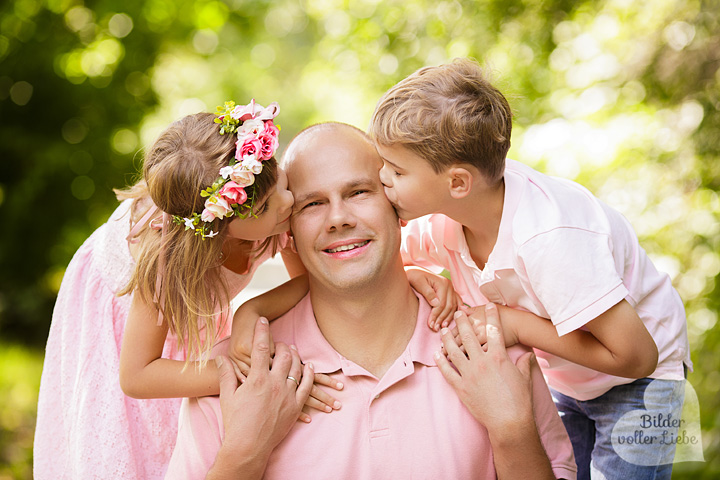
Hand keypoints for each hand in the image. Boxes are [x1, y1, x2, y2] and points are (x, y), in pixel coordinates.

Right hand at [216, 318, 313, 456]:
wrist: (248, 446)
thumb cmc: (235, 422)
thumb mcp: (227, 395)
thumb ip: (226, 374)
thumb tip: (221, 358)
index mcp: (256, 379)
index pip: (260, 348)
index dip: (261, 331)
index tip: (263, 320)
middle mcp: (274, 384)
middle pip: (283, 355)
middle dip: (281, 345)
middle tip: (278, 342)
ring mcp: (287, 395)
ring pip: (297, 368)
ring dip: (296, 356)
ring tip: (293, 350)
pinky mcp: (295, 407)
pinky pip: (307, 386)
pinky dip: (310, 374)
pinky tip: (310, 368)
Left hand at [405, 266, 461, 330]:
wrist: (414, 272)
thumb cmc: (414, 277)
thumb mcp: (418, 282)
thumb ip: (428, 293)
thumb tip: (436, 304)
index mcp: (443, 283)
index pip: (442, 304)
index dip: (436, 315)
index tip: (430, 325)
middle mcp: (450, 286)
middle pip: (449, 306)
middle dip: (442, 319)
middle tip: (435, 328)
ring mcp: (451, 289)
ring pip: (454, 307)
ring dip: (448, 318)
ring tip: (442, 327)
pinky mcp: (450, 292)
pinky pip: (456, 303)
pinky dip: (455, 311)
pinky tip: (454, 319)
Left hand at [435, 304, 535, 433]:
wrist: (509, 422)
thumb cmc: (519, 400)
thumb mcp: (524, 378)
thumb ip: (524, 363)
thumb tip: (528, 355)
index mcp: (499, 357)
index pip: (494, 330)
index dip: (491, 316)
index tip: (488, 305)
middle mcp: (482, 362)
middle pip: (469, 336)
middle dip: (462, 322)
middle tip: (457, 313)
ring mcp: (469, 374)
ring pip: (454, 351)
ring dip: (447, 338)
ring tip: (443, 330)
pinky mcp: (461, 387)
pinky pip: (447, 371)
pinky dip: (440, 361)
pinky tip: (437, 353)